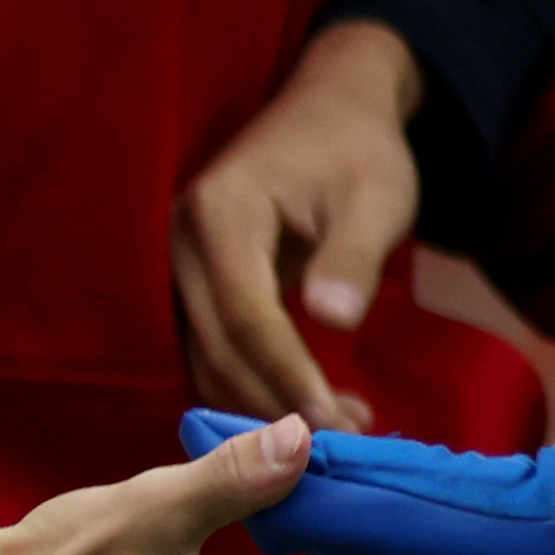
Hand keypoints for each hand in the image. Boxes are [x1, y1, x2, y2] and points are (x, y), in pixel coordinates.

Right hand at [176, 22, 427, 427]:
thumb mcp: (375, 198)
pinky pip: (212, 350)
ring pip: (206, 359)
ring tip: (340, 433)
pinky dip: (254, 387)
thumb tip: (333, 320)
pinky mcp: (194, 286)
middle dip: (275, 405)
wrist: (333, 110)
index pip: (244, 316)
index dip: (285, 376)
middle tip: (343, 444)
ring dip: (264, 406)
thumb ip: (353, 258)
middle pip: (215, 347)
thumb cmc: (359, 151)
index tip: (331, 425)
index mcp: (221, 214)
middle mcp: (182, 243)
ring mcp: (179, 266)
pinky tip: (310, 409)